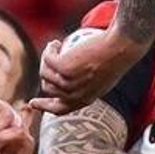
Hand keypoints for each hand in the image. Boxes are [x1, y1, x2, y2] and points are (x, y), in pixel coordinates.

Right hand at [30, 27, 148, 114]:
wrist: (122, 46)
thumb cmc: (116, 59)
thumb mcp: (101, 79)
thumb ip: (84, 86)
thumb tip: (63, 85)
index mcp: (85, 100)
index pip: (59, 110)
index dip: (44, 107)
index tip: (32, 102)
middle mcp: (76, 94)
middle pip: (48, 88)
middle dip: (45, 75)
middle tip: (50, 60)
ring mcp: (69, 82)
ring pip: (45, 74)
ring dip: (46, 60)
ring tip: (55, 47)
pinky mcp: (64, 68)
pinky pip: (48, 60)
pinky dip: (49, 51)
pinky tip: (55, 43)